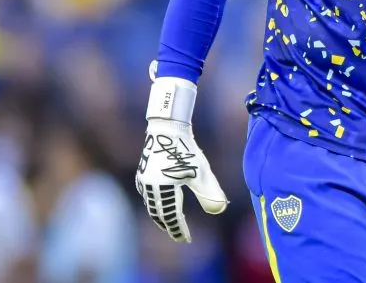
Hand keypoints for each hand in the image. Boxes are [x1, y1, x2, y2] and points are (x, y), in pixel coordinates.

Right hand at [136, 64, 227, 241]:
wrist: (168, 126)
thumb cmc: (186, 150)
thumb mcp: (201, 172)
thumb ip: (210, 193)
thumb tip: (221, 209)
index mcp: (162, 191)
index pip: (171, 217)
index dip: (179, 229)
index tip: (186, 239)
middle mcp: (149, 188)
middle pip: (159, 214)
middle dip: (169, 225)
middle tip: (180, 235)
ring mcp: (143, 180)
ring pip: (152, 205)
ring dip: (162, 216)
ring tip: (172, 222)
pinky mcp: (143, 172)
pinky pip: (149, 195)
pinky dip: (157, 204)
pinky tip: (163, 203)